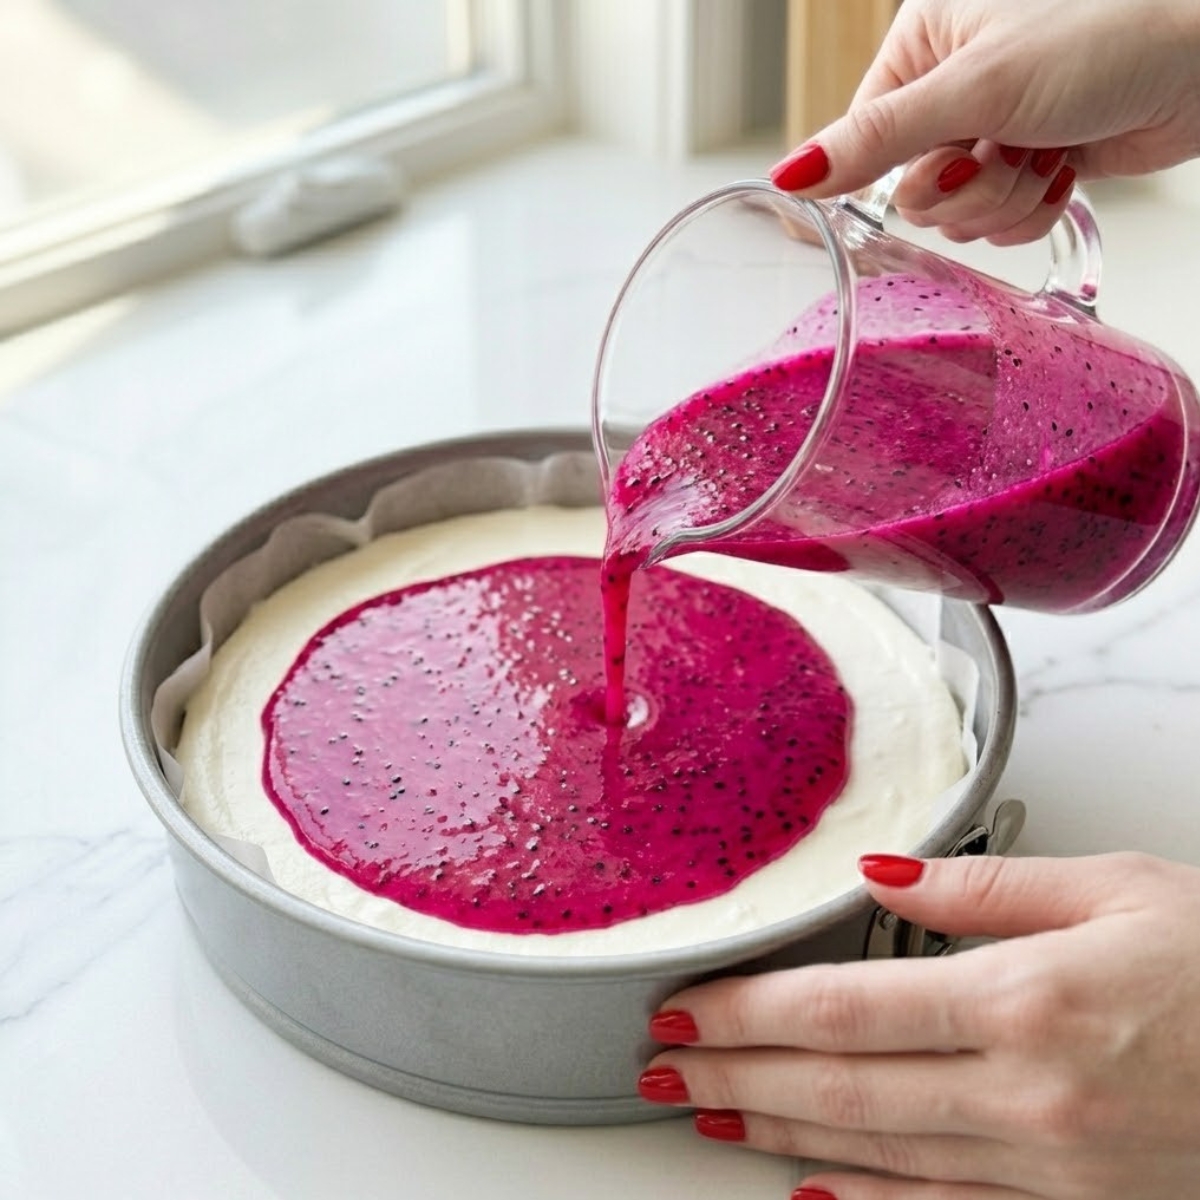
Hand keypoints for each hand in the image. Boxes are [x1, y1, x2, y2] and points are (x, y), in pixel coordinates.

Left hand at [639, 851, 1199, 1198]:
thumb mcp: (1114, 890)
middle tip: (663, 1066)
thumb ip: (982, 888)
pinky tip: (812, 1187)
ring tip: (708, 1115)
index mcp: (1026, 1000)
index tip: (686, 1007)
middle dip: (737, 1073)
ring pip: (877, 1150)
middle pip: (840, 1083)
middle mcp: (1027, 1093)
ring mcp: (1048, 1163)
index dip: (747, 1010)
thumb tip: (877, 875)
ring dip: (780, 1129)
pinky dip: (868, 1199)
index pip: (842, 1007)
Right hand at [770, 0, 1199, 243]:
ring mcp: (995, 125)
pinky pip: (999, 219)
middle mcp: (954, 84)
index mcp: (926, 43)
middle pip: (912, 186)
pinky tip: (1065, 168)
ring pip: (957, 211)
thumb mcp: (976, 86)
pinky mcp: (1032, 159)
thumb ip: (876, 138)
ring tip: (1049, 150)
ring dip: (1005, 199)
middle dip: (968, 186)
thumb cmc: (1112, 31)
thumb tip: (792, 174)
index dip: (906, 169)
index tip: (952, 157)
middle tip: (1010, 147)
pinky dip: (1032, 208)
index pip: (867, 139)